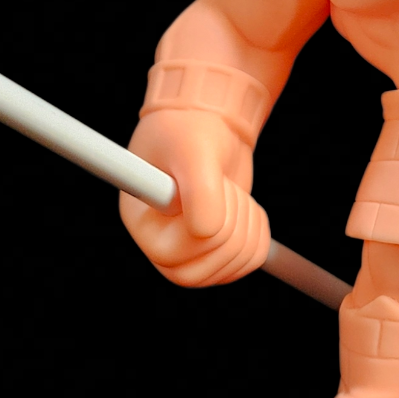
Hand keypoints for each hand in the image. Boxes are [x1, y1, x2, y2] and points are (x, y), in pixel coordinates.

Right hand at [120, 108, 269, 286]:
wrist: (208, 126)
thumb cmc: (189, 131)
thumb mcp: (193, 151)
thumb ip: (199, 191)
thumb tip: (209, 233)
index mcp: (141, 223)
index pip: (173, 256)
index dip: (203, 225)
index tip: (207, 181)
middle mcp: (161, 246)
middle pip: (203, 271)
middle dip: (230, 223)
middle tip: (221, 185)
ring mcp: (192, 255)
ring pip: (234, 264)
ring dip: (246, 220)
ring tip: (228, 190)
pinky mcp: (220, 252)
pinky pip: (252, 259)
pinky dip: (258, 228)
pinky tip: (242, 205)